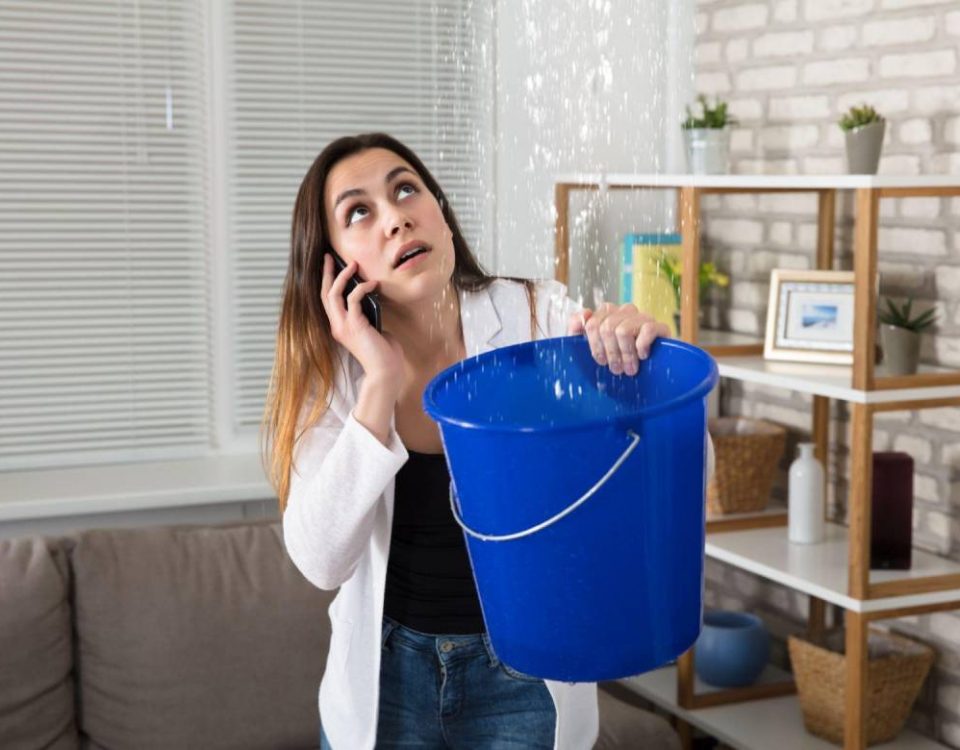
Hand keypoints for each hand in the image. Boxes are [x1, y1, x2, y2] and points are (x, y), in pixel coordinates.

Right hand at [321, 254, 403, 387]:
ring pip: (334, 294)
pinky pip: (354, 299)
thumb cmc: (384, 352)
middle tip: (330, 256)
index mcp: (339, 326)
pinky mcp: (355, 325)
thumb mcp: (372, 328)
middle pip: (325, 294)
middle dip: (327, 273)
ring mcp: (344, 326)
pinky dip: (363, 288)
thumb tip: (371, 297)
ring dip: (343, 276)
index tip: (330, 265)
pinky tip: (373, 284)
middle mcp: (337, 326)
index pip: (328, 300)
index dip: (327, 282)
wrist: (386, 370)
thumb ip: (367, 315)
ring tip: (353, 264)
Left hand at [567, 303, 669, 375]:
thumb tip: (582, 315)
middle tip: (617, 369)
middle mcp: (625, 312)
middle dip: (611, 353)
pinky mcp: (660, 326)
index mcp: (607, 314)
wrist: (652, 375)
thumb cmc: (618, 361)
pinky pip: (647, 330)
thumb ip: (577, 330)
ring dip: (626, 355)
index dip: (595, 346)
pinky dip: (642, 347)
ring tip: (630, 368)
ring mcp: (643, 317)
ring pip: (623, 331)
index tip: (602, 361)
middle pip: (606, 328)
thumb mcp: (592, 349)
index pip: (592, 323)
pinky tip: (643, 356)